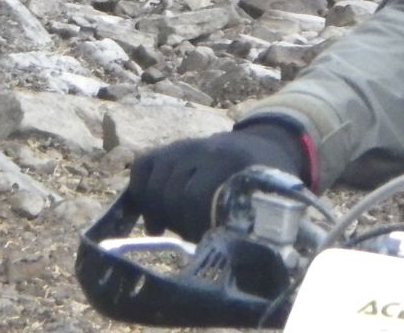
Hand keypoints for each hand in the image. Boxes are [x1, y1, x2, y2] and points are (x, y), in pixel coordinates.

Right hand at [125, 121, 305, 241]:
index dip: (190, 224)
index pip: (194, 195)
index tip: (197, 242)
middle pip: (170, 189)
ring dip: (154, 209)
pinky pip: (143, 165)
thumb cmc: (263, 185)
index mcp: (234, 164)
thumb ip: (240, 223)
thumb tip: (217, 257)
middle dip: (172, 219)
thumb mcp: (262, 203)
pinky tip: (149, 211)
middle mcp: (206, 150)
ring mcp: (186, 146)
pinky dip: (139, 190)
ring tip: (163, 227)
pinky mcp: (172, 147)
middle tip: (182, 235)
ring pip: (153, 180)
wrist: (264, 147)